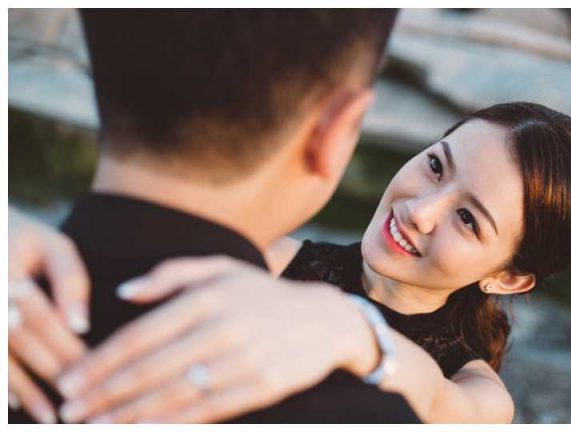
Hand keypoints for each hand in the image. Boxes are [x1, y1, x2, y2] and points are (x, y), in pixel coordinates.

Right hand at [8, 207, 89, 421]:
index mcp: (5, 272)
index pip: (41, 319)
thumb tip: (80, 326)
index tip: (93, 369)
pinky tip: (15, 408)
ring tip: (51, 417)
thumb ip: (69, 281)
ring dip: (22, 391)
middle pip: (19, 343)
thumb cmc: (23, 239)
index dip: (66, 346)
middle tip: (81, 401)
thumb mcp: (51, 247)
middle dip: (50, 373)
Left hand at [56, 256, 376, 422]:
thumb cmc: (265, 294)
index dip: (100, 362)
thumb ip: (172, 274)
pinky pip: (207, 411)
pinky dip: (173, 424)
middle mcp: (224, 327)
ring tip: (97, 427)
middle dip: (104, 394)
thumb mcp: (224, 268)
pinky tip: (147, 429)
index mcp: (209, 296)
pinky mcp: (261, 388)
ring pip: (174, 395)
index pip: (141, 334)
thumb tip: (123, 292)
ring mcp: (244, 360)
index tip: (70, 379)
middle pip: (150, 369)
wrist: (325, 320)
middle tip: (70, 412)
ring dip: (130, 415)